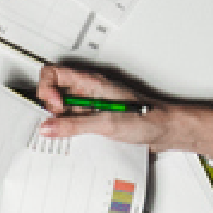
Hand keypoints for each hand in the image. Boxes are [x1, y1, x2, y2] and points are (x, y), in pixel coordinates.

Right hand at [36, 63, 204, 155]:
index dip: (47, 88)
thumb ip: (74, 125)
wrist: (166, 131)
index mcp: (90, 82)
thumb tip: (48, 128)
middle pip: (54, 92)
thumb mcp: (105, 123)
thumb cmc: (147, 117)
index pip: (53, 73)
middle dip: (53, 109)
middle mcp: (88, 91)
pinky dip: (71, 131)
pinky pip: (74, 122)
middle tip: (64, 122)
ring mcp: (91, 105)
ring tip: (75, 133)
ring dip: (63, 123)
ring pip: (63, 110)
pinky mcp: (95, 118)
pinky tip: (81, 139)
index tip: (55, 106)